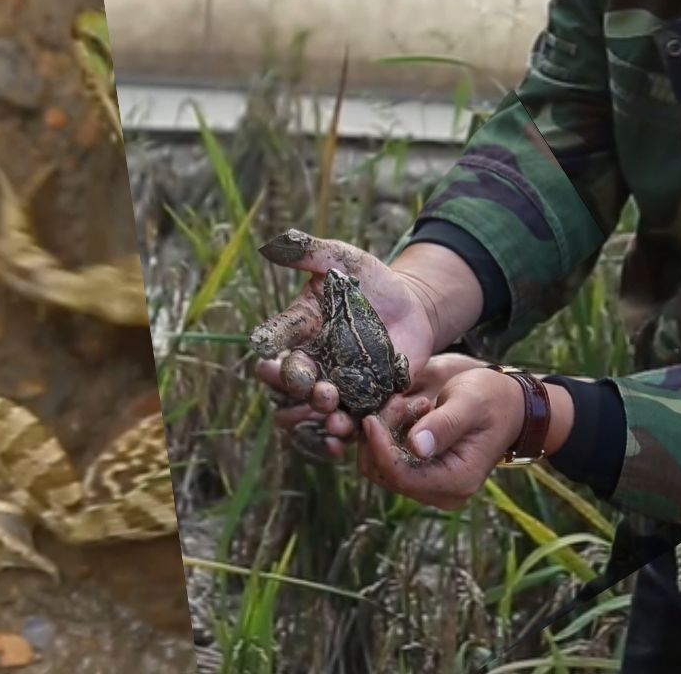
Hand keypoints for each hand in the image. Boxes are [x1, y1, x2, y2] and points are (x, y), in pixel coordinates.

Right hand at [250, 230, 445, 452]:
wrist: (412, 307)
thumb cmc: (372, 280)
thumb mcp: (344, 260)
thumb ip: (312, 251)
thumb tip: (276, 242)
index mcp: (299, 327)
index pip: (276, 339)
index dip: (269, 346)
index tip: (268, 350)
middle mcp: (310, 358)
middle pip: (289, 382)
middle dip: (298, 389)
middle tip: (317, 387)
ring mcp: (333, 382)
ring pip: (314, 409)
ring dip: (320, 416)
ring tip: (336, 418)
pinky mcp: (361, 400)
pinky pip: (346, 422)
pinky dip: (344, 434)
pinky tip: (346, 439)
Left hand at [356, 365, 538, 509]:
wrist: (507, 406)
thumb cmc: (491, 400)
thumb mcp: (469, 403)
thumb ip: (444, 424)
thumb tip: (416, 446)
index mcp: (458, 481)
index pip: (402, 476)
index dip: (380, 448)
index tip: (371, 417)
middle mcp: (443, 493)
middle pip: (386, 475)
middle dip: (381, 437)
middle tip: (398, 401)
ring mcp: (431, 488)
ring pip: (381, 469)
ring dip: (383, 435)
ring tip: (406, 404)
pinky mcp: (422, 476)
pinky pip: (388, 462)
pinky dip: (388, 436)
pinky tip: (407, 413)